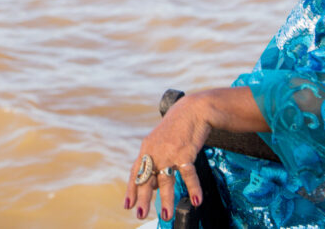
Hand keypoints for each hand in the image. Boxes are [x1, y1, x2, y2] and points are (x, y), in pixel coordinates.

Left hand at [124, 93, 209, 221]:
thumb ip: (156, 160)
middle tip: (140, 215)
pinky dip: (194, 188)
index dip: (131, 189)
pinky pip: (188, 175)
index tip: (127, 205)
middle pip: (146, 179)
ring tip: (166, 215)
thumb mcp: (161, 141)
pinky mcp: (185, 153)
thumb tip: (155, 184)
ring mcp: (169, 153)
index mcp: (147, 149)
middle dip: (143, 199)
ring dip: (166, 200)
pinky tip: (197, 201)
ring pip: (166, 180)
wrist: (193, 109)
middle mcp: (155, 152)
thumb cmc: (178, 126)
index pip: (135, 172)